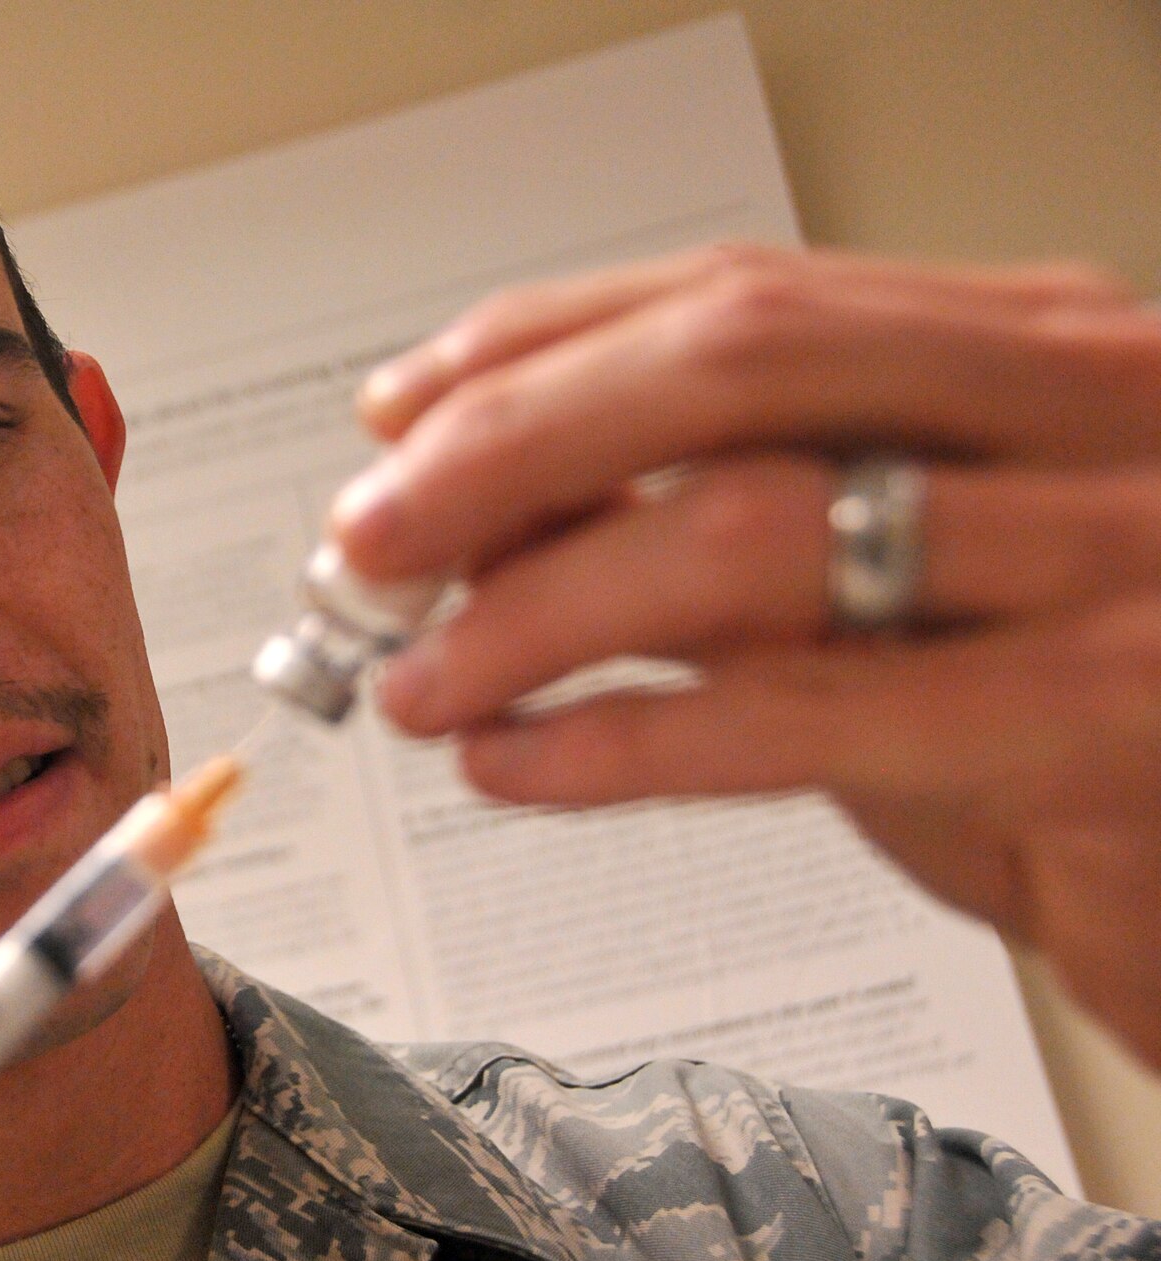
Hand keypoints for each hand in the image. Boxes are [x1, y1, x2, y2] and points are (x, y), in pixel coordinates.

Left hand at [335, 243, 1160, 1067]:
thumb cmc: (1075, 725)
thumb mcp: (911, 591)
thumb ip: (741, 533)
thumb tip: (501, 514)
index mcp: (1033, 350)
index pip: (746, 296)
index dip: (545, 346)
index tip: (407, 412)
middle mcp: (1085, 416)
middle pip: (733, 367)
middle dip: (510, 449)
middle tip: (373, 536)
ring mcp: (1109, 560)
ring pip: (741, 534)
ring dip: (530, 613)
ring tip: (420, 684)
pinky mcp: (1097, 723)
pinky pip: (793, 715)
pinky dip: (616, 740)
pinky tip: (517, 763)